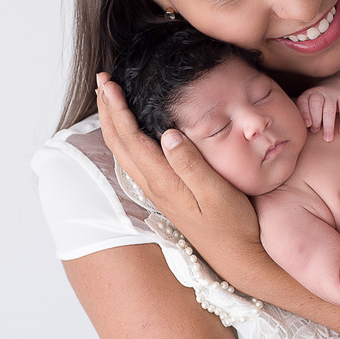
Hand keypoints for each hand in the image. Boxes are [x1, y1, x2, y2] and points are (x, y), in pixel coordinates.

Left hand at [96, 73, 263, 264]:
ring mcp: (157, 191)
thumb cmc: (232, 225)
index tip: (109, 82)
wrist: (237, 258)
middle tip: (103, 80)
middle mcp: (153, 186)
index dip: (117, 108)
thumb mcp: (217, 193)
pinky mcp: (165, 193)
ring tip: (110, 99)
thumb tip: (168, 133)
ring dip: (113, 122)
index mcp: (163, 181)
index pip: (130, 138)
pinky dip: (126, 137)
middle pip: (118, 143)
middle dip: (107, 109)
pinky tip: (132, 130)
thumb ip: (191, 164)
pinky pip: (135, 159)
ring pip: (123, 151)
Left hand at [296, 77, 339, 140]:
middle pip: (316, 105)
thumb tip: (300, 136)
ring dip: (328, 124)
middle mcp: (319, 93)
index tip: (307, 125)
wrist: (338, 86)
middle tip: (316, 132)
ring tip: (328, 138)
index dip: (305, 113)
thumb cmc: (319, 104)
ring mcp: (332, 94)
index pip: (303, 102)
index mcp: (308, 95)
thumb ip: (305, 117)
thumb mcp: (309, 106)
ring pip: (329, 108)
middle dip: (316, 119)